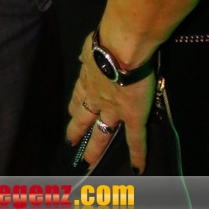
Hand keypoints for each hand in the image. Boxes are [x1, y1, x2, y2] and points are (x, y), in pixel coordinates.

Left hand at [66, 32, 154, 172]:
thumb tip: (82, 55)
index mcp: (88, 77)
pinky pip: (135, 139)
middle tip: (71, 144)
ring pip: (103, 132)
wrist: (121, 47)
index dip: (75, 106)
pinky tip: (137, 168)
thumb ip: (87, 54)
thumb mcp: (91, 46)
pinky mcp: (132, 116)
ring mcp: (113, 109)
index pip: (79, 96)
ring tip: (89, 161)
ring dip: (97, 147)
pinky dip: (138, 154)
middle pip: (84, 118)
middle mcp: (96, 96)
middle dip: (77, 131)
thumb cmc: (107, 40)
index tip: (70, 114)